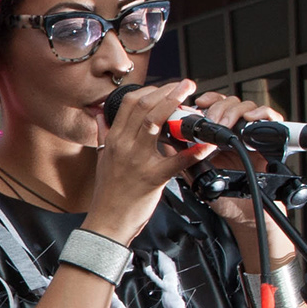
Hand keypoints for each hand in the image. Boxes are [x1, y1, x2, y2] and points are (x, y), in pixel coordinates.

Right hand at [85, 79, 207, 241]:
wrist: (107, 223)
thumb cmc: (108, 194)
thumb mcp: (102, 159)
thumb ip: (102, 133)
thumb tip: (100, 114)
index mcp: (115, 140)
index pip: (130, 104)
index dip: (151, 90)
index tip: (167, 87)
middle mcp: (124, 146)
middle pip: (144, 107)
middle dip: (168, 91)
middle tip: (186, 84)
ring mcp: (137, 161)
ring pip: (154, 123)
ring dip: (175, 105)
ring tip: (192, 98)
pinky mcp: (152, 178)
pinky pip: (175, 162)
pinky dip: (193, 152)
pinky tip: (206, 145)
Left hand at [189, 91, 292, 261]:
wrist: (243, 212)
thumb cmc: (221, 195)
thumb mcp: (195, 172)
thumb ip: (181, 154)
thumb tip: (163, 136)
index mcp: (216, 136)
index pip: (214, 106)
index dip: (208, 100)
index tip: (199, 102)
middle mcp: (235, 132)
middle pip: (230, 102)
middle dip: (219, 106)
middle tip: (212, 119)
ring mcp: (252, 136)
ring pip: (248, 107)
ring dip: (235, 111)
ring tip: (226, 124)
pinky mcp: (270, 142)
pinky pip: (271, 119)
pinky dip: (262, 114)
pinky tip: (251, 119)